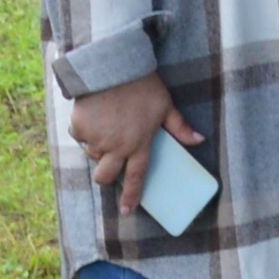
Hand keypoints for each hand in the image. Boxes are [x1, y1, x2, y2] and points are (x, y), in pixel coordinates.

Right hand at [70, 69, 197, 193]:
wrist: (112, 67)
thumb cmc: (143, 86)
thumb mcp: (166, 106)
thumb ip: (179, 127)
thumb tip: (199, 140)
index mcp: (138, 144)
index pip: (136, 177)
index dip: (132, 196)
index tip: (127, 211)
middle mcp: (115, 146)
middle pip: (105, 176)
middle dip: (106, 177)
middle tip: (109, 166)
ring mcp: (95, 138)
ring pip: (92, 154)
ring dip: (98, 147)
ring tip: (109, 124)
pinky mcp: (79, 128)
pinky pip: (81, 136)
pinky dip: (86, 130)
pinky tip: (95, 114)